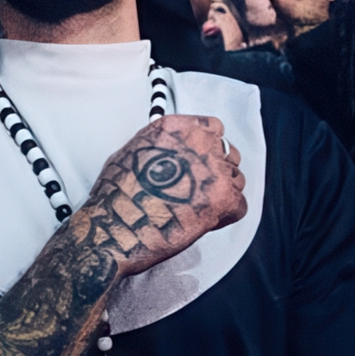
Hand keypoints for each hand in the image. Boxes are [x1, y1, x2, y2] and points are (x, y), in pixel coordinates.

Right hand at [81, 116, 246, 276]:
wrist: (115, 228)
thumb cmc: (116, 196)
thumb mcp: (132, 152)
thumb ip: (162, 146)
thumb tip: (173, 154)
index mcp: (176, 128)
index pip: (213, 127)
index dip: (209, 146)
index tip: (202, 160)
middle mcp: (198, 143)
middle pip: (228, 153)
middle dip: (218, 171)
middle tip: (200, 189)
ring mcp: (214, 170)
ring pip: (236, 180)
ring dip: (222, 194)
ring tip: (197, 208)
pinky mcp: (224, 198)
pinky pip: (239, 206)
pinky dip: (224, 217)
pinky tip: (202, 221)